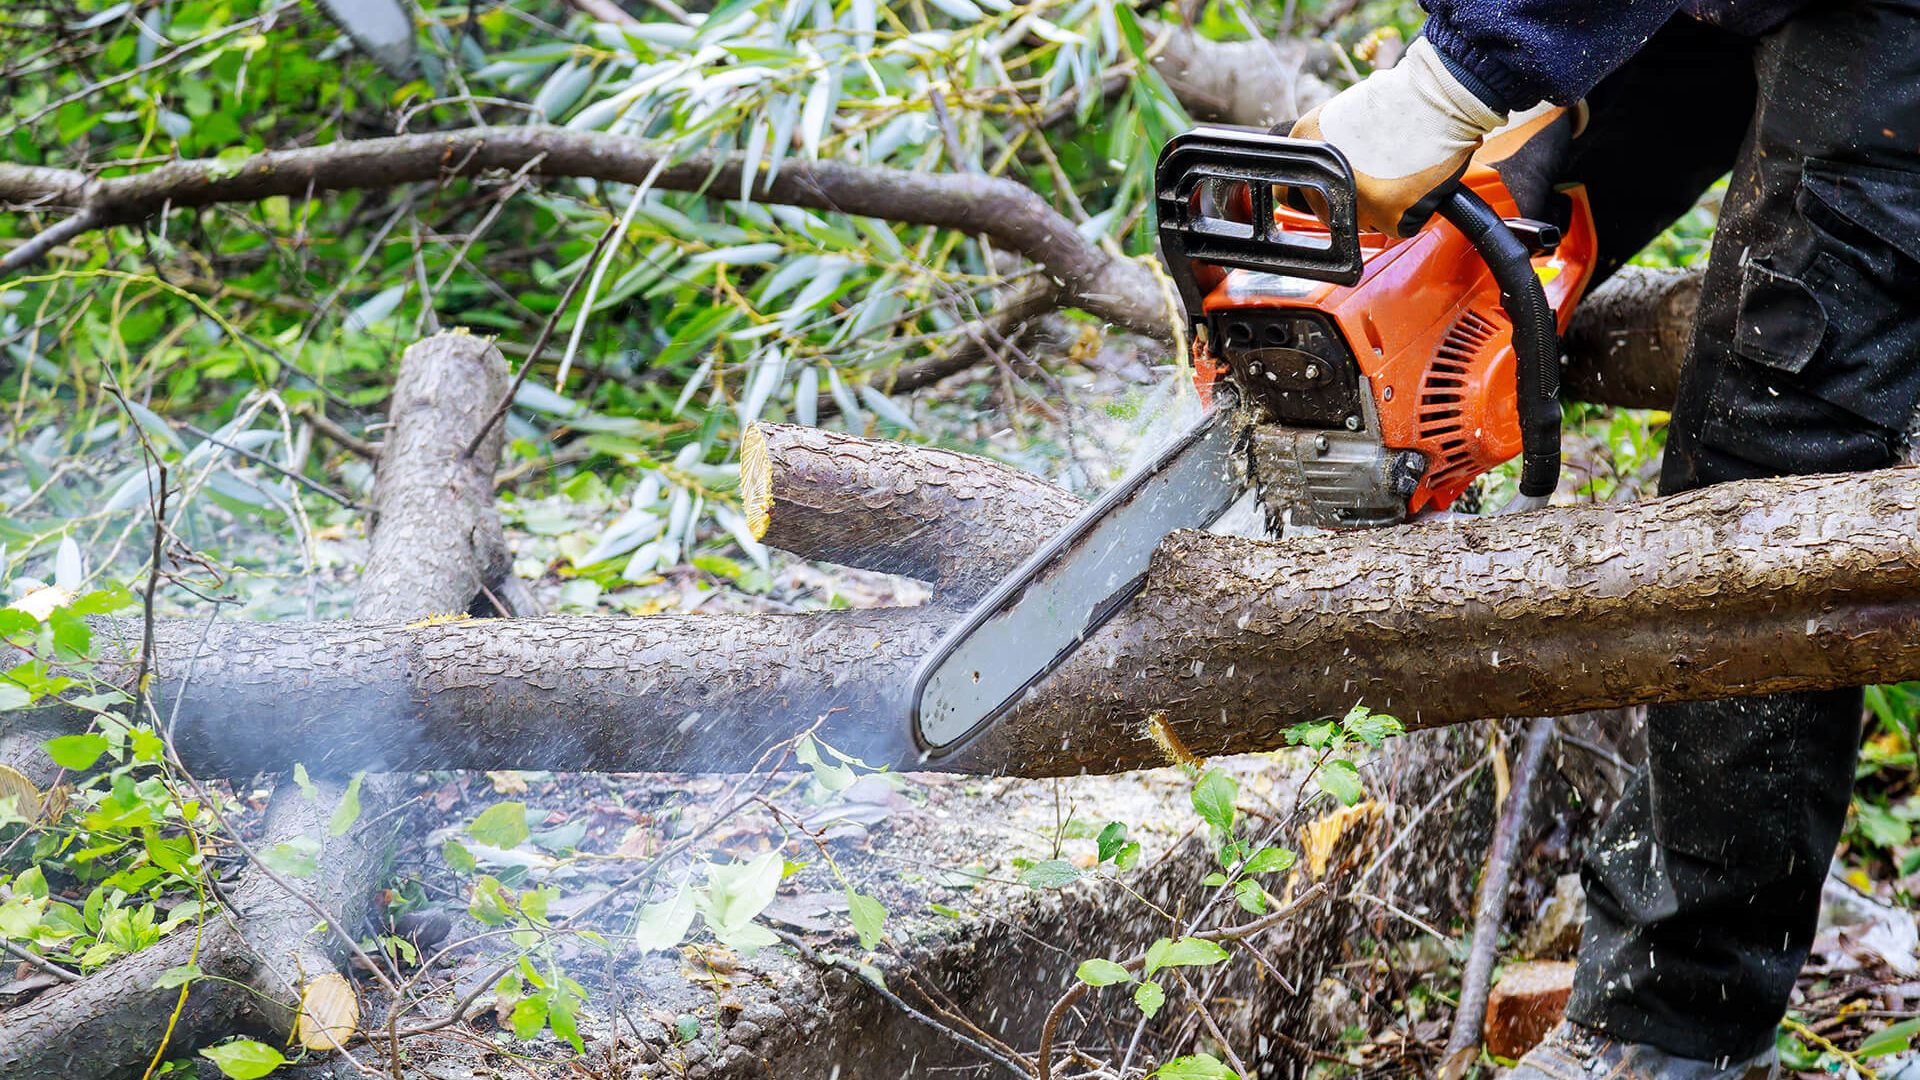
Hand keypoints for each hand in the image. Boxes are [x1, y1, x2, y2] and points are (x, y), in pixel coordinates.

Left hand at [1290, 38, 1505, 237]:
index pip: (1293, 194)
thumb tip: (1328, 176)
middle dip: (1357, 203)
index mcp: (1308, 146)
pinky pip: (1402, 227)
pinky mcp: (1389, 215)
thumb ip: (1329, 149)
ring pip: (1368, 224)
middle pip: (1332, 214)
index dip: (1317, 198)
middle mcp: (1326, 178)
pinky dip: (1415, 212)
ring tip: (1405, 172)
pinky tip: (1420, 182)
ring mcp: (1355, 201)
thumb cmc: (1401, 97)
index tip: (1334, 195)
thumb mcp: (1343, 114)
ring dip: (1387, 209)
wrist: (1436, 93)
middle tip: (1384, 176)